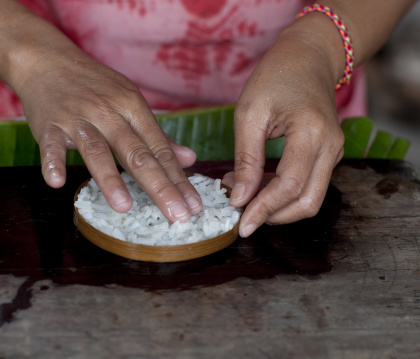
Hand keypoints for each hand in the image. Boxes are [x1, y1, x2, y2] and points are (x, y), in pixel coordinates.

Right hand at [14, 49, 201, 222]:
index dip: (178, 179)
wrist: (47, 59)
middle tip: (177, 215)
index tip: (193, 206)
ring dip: (110, 179)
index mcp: (133, 107)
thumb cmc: (94, 85)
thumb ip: (158, 135)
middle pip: (137, 153)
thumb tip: (190, 158)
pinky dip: (52, 162)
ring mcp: (78, 118)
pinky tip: (57, 182)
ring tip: (125, 207)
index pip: (160, 149)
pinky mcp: (49, 123)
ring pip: (97, 150)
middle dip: (160, 186)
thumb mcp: (130, 102)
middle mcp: (109, 113)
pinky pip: (51, 145)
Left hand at [223, 20, 345, 237]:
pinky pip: (309, 185)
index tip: (241, 225)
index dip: (264, 210)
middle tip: (241, 216)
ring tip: (243, 195)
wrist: (307, 58)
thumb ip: (246, 159)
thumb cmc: (275, 78)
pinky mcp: (328, 155)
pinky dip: (283, 193)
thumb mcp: (249, 114)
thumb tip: (239, 198)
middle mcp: (331, 147)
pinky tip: (257, 184)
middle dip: (273, 216)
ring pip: (310, 198)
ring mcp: (334, 152)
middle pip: (307, 202)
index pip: (289, 186)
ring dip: (277, 206)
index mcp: (311, 133)